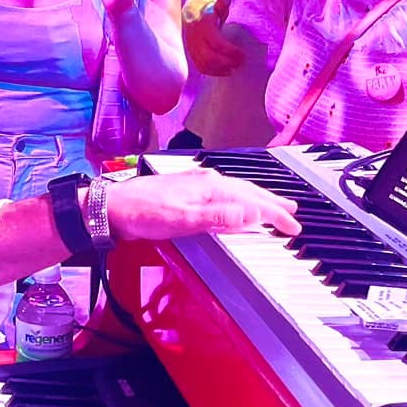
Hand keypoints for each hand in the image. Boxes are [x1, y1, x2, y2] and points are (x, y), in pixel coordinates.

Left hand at [105, 169, 299, 241]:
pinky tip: (236, 203)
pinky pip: (225, 192)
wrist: (113, 207)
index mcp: (210, 187)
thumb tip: (250, 213)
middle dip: (272, 203)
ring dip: (258, 199)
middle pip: (248, 192)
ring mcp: (197, 184)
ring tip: (272, 206)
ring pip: (238, 190)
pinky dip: (240, 199)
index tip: (292, 226)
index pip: (252, 201)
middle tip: (293, 214)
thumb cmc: (143, 213)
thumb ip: (218, 217)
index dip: (274, 214)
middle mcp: (207, 181)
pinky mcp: (189, 190)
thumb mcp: (183, 219)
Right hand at [182, 0, 245, 75]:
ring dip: (220, 69)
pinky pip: (199, 66)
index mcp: (203, 24)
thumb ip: (223, 1)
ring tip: (234, 68)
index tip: (242, 54)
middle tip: (240, 62)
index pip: (216, 43)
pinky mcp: (190, 52)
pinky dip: (212, 72)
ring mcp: (191, 46)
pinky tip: (224, 71)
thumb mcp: (216, 2)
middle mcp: (195, 36)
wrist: (190, 10)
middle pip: (209, 56)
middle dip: (227, 62)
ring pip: (203, 63)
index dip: (230, 51)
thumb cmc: (209, 7)